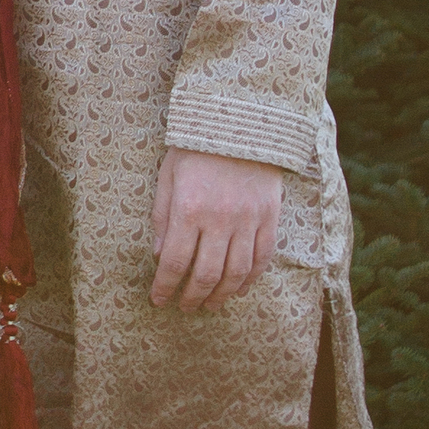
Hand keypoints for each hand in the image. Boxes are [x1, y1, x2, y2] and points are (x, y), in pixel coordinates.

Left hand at [149, 150, 283, 311]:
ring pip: (236, 273)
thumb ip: (162, 218)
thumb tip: (159, 256)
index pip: (174, 262)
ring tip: (210, 304)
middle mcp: (219, 219)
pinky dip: (250, 279)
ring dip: (221, 295)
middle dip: (192, 297)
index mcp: (188, 209)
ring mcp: (248, 220)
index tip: (159, 300)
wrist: (240, 121)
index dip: (165, 286)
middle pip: (205, 274)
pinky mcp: (269, 217)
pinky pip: (262, 258)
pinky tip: (238, 288)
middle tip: (185, 307)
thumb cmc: (195, 147)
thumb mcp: (168, 177)